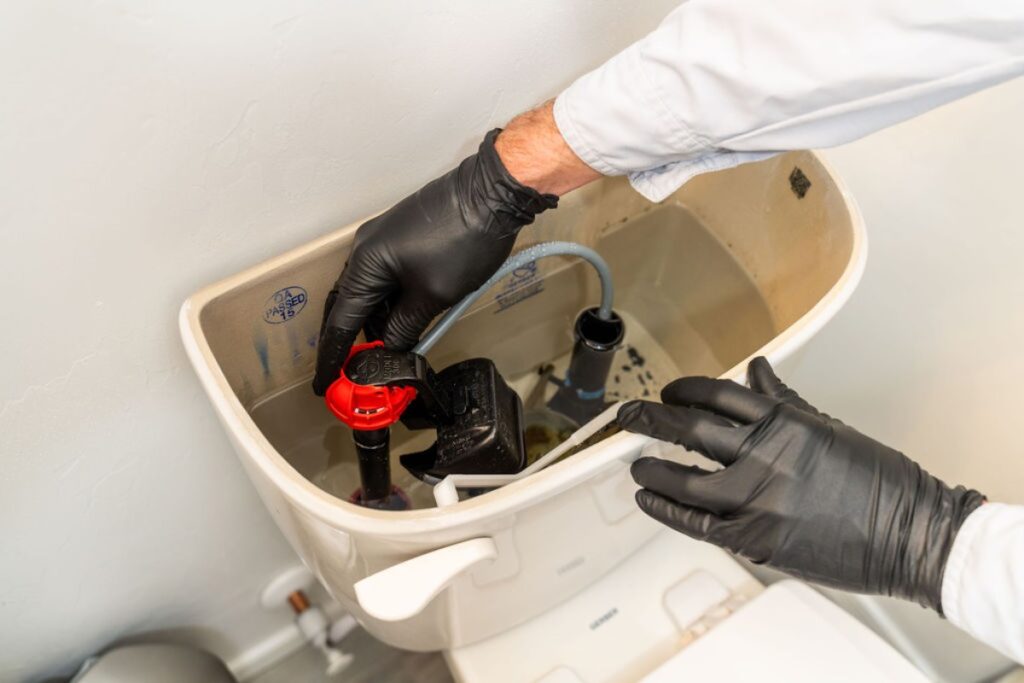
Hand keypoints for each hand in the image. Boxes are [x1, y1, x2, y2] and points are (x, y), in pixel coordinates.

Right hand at [311, 128, 556, 394]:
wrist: (491, 194)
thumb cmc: (463, 241)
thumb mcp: (433, 296)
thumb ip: (406, 327)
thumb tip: (391, 348)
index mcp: (365, 264)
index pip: (341, 320)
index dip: (334, 356)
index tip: (324, 382)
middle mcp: (366, 250)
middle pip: (351, 306)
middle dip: (354, 340)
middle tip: (356, 372)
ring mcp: (383, 241)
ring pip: (372, 293)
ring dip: (379, 322)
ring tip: (390, 353)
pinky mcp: (402, 238)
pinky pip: (387, 278)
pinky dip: (392, 303)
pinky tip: (406, 323)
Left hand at [617, 357, 984, 612]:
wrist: (911, 535)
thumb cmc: (880, 483)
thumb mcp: (829, 428)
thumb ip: (784, 401)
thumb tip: (755, 371)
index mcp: (785, 422)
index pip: (718, 394)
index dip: (685, 390)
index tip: (669, 392)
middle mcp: (767, 454)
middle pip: (691, 428)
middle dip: (651, 419)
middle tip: (629, 416)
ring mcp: (759, 497)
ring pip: (686, 478)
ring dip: (653, 467)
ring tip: (637, 463)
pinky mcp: (757, 537)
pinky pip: (696, 522)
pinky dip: (665, 509)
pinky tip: (648, 498)